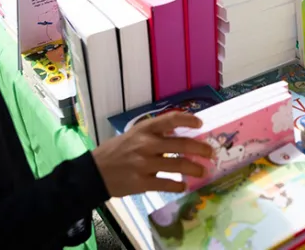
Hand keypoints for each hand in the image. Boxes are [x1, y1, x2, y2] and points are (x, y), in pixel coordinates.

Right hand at [90, 112, 213, 197]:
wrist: (94, 172)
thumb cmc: (117, 151)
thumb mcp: (134, 134)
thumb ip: (154, 134)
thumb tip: (181, 135)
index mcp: (145, 129)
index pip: (171, 119)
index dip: (188, 120)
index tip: (200, 124)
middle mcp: (146, 144)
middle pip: (180, 145)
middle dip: (200, 149)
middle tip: (211, 153)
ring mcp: (144, 164)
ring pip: (177, 166)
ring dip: (194, 169)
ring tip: (202, 171)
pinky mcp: (141, 182)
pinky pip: (166, 184)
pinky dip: (178, 186)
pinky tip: (183, 186)